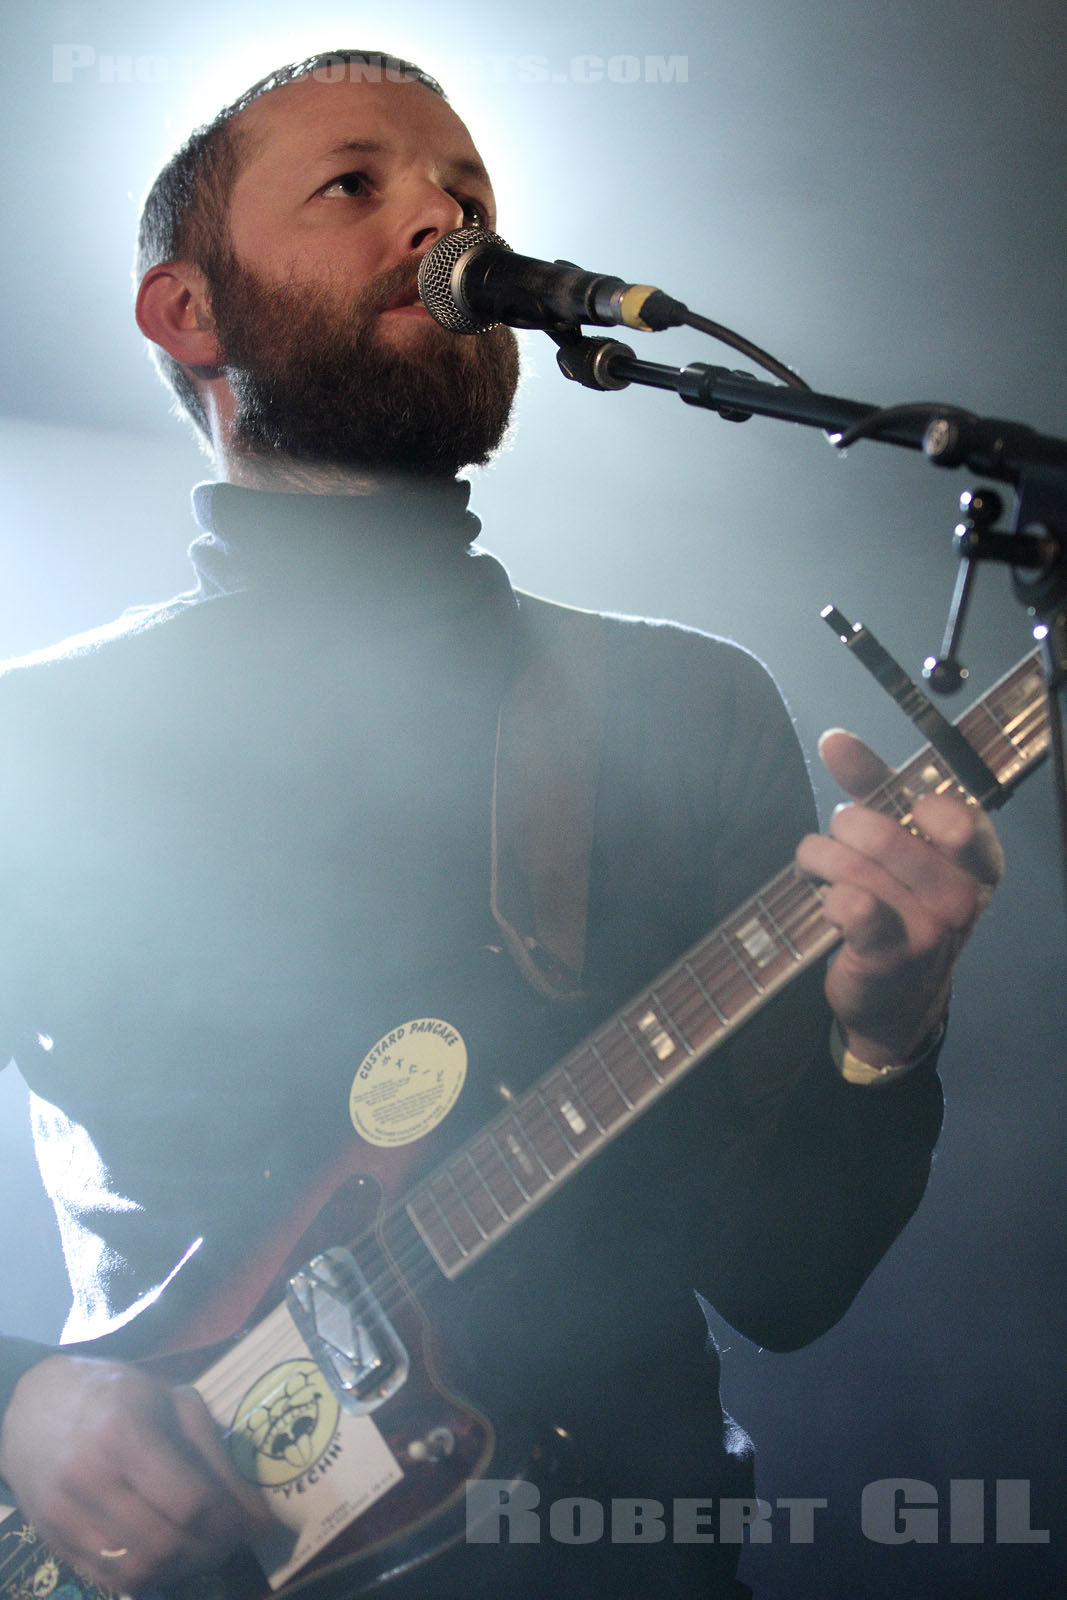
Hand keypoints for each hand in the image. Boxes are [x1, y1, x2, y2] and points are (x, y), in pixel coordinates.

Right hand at [0, 1354, 274, 1592]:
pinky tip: (167, 1555)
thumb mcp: (173, 1401)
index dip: (230, 1522)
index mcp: (125, 1433)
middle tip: (230, 1540)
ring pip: (138, 1570)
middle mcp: (90, 1478)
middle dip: (211, 1550)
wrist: (35, 1403)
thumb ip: (214, 1454)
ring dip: (183, 1568)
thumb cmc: (115, 1394)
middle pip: (166, 1543)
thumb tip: (256, 1514)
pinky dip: (149, 1575)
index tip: (253, 1525)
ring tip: (201, 1548)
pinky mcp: (52, 1540)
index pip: (189, 1501)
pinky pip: (109, 1578)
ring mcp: (65, 1514)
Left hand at [794, 729, 1003, 1067]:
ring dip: (818, 860)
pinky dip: (821, 894)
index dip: (906, 799)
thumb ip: (874, 787)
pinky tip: (824, 901)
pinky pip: (846, 902)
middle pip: (882, 832)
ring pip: (852, 866)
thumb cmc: (897, 907)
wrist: (895, 998)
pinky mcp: (889, 955)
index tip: (879, 803)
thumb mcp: (900, 844)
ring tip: (815, 870)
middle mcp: (963, 896)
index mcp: (978, 860)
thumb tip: (835, 739)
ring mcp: (929, 929)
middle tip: (835, 841)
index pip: (954, 812)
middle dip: (842, 829)